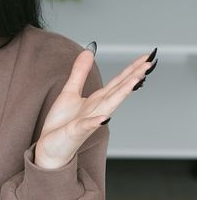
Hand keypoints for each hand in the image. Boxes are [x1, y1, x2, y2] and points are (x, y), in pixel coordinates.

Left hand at [35, 47, 155, 168]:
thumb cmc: (62, 123)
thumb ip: (80, 72)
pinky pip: (86, 126)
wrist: (50, 148)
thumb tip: (89, 51)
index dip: (131, 69)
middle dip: (133, 78)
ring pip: (107, 106)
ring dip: (121, 94)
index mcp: (96, 100)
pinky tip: (104, 117)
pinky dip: (95, 121)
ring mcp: (88, 121)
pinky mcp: (75, 132)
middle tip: (149, 64)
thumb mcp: (69, 92)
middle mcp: (97, 110)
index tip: (147, 57)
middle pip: (117, 91)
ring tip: (135, 81)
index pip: (117, 82)